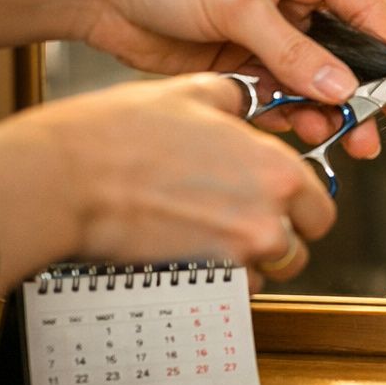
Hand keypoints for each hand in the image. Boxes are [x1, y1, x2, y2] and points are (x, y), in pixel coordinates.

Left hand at [0, 0, 385, 155]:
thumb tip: (343, 91)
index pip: (365, 11)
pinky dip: (286, 112)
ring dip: (323, 109)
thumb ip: (295, 55)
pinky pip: (278, 92)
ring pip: (313, 79)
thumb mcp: (241, 7)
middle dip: (361, 94)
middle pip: (344, 52)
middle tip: (381, 133)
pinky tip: (294, 130)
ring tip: (336, 140)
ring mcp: (269, 28)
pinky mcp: (241, 58)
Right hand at [0, 75, 336, 295]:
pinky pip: (227, 291)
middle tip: (247, 222)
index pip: (320, 207)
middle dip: (280, 239)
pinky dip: (216, 279)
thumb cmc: (120, 134)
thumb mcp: (192, 93)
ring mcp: (234, 253)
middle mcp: (266, 216)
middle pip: (298, 247)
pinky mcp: (200, 278)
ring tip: (211, 235)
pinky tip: (189, 251)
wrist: (65, 178)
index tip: (285, 204)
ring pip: (264, 273)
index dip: (303, 207)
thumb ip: (236, 99)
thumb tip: (246, 101)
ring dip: (247, 262)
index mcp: (275, 170)